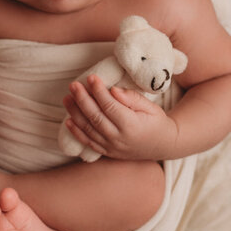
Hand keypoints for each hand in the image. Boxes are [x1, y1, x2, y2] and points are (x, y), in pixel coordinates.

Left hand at [63, 74, 179, 160]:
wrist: (162, 145)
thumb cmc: (156, 121)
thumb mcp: (150, 107)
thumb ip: (132, 98)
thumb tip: (113, 90)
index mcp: (131, 125)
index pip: (110, 106)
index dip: (99, 91)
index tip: (92, 77)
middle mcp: (119, 138)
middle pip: (95, 117)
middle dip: (82, 100)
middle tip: (74, 85)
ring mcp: (112, 147)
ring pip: (89, 130)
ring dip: (75, 113)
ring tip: (67, 98)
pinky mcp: (107, 152)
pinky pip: (89, 142)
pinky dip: (77, 133)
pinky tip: (68, 121)